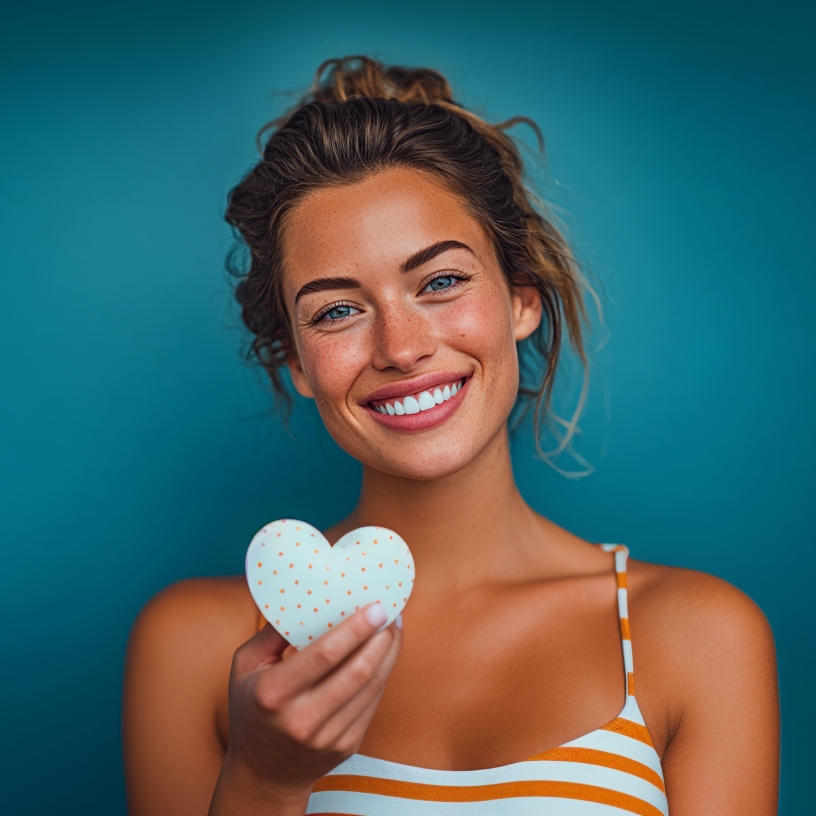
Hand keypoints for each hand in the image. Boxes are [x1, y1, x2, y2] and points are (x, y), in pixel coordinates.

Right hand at [209, 601, 401, 812]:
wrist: (263, 775)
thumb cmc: (252, 707)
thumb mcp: (246, 667)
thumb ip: (272, 632)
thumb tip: (304, 596)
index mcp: (274, 694)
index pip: (324, 655)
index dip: (355, 629)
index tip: (375, 606)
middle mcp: (302, 719)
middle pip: (357, 670)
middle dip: (381, 637)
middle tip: (391, 610)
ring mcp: (328, 737)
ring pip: (372, 686)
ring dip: (389, 653)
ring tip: (394, 627)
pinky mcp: (347, 746)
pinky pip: (373, 702)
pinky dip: (384, 673)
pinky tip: (385, 654)